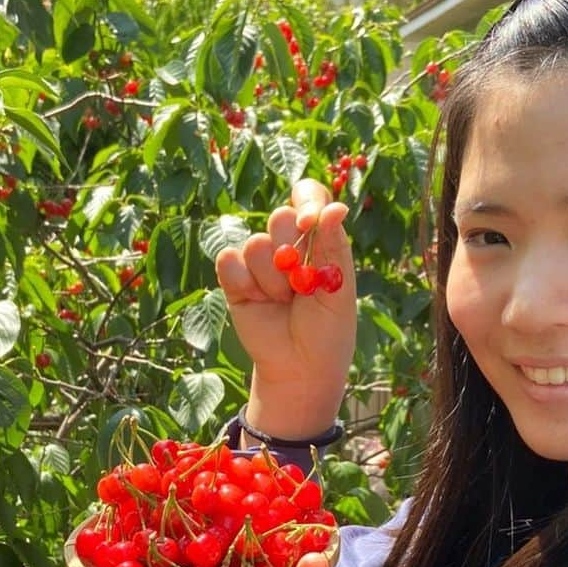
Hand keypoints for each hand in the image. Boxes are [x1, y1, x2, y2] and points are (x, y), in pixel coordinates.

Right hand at [215, 179, 356, 437]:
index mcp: (319, 240)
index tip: (308, 222)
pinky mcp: (234, 280)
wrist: (300, 369)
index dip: (306, 201)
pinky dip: (244, 282)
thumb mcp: (338, 288)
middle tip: (300, 283)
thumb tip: (336, 207)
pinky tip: (258, 301)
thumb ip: (334, 247)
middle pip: (280, 216)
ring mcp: (259, 262)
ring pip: (256, 243)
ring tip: (283, 301)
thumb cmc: (328, 330)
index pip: (310, 197)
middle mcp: (288, 245)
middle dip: (291, 249)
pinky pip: (229, 260)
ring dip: (272, 278)